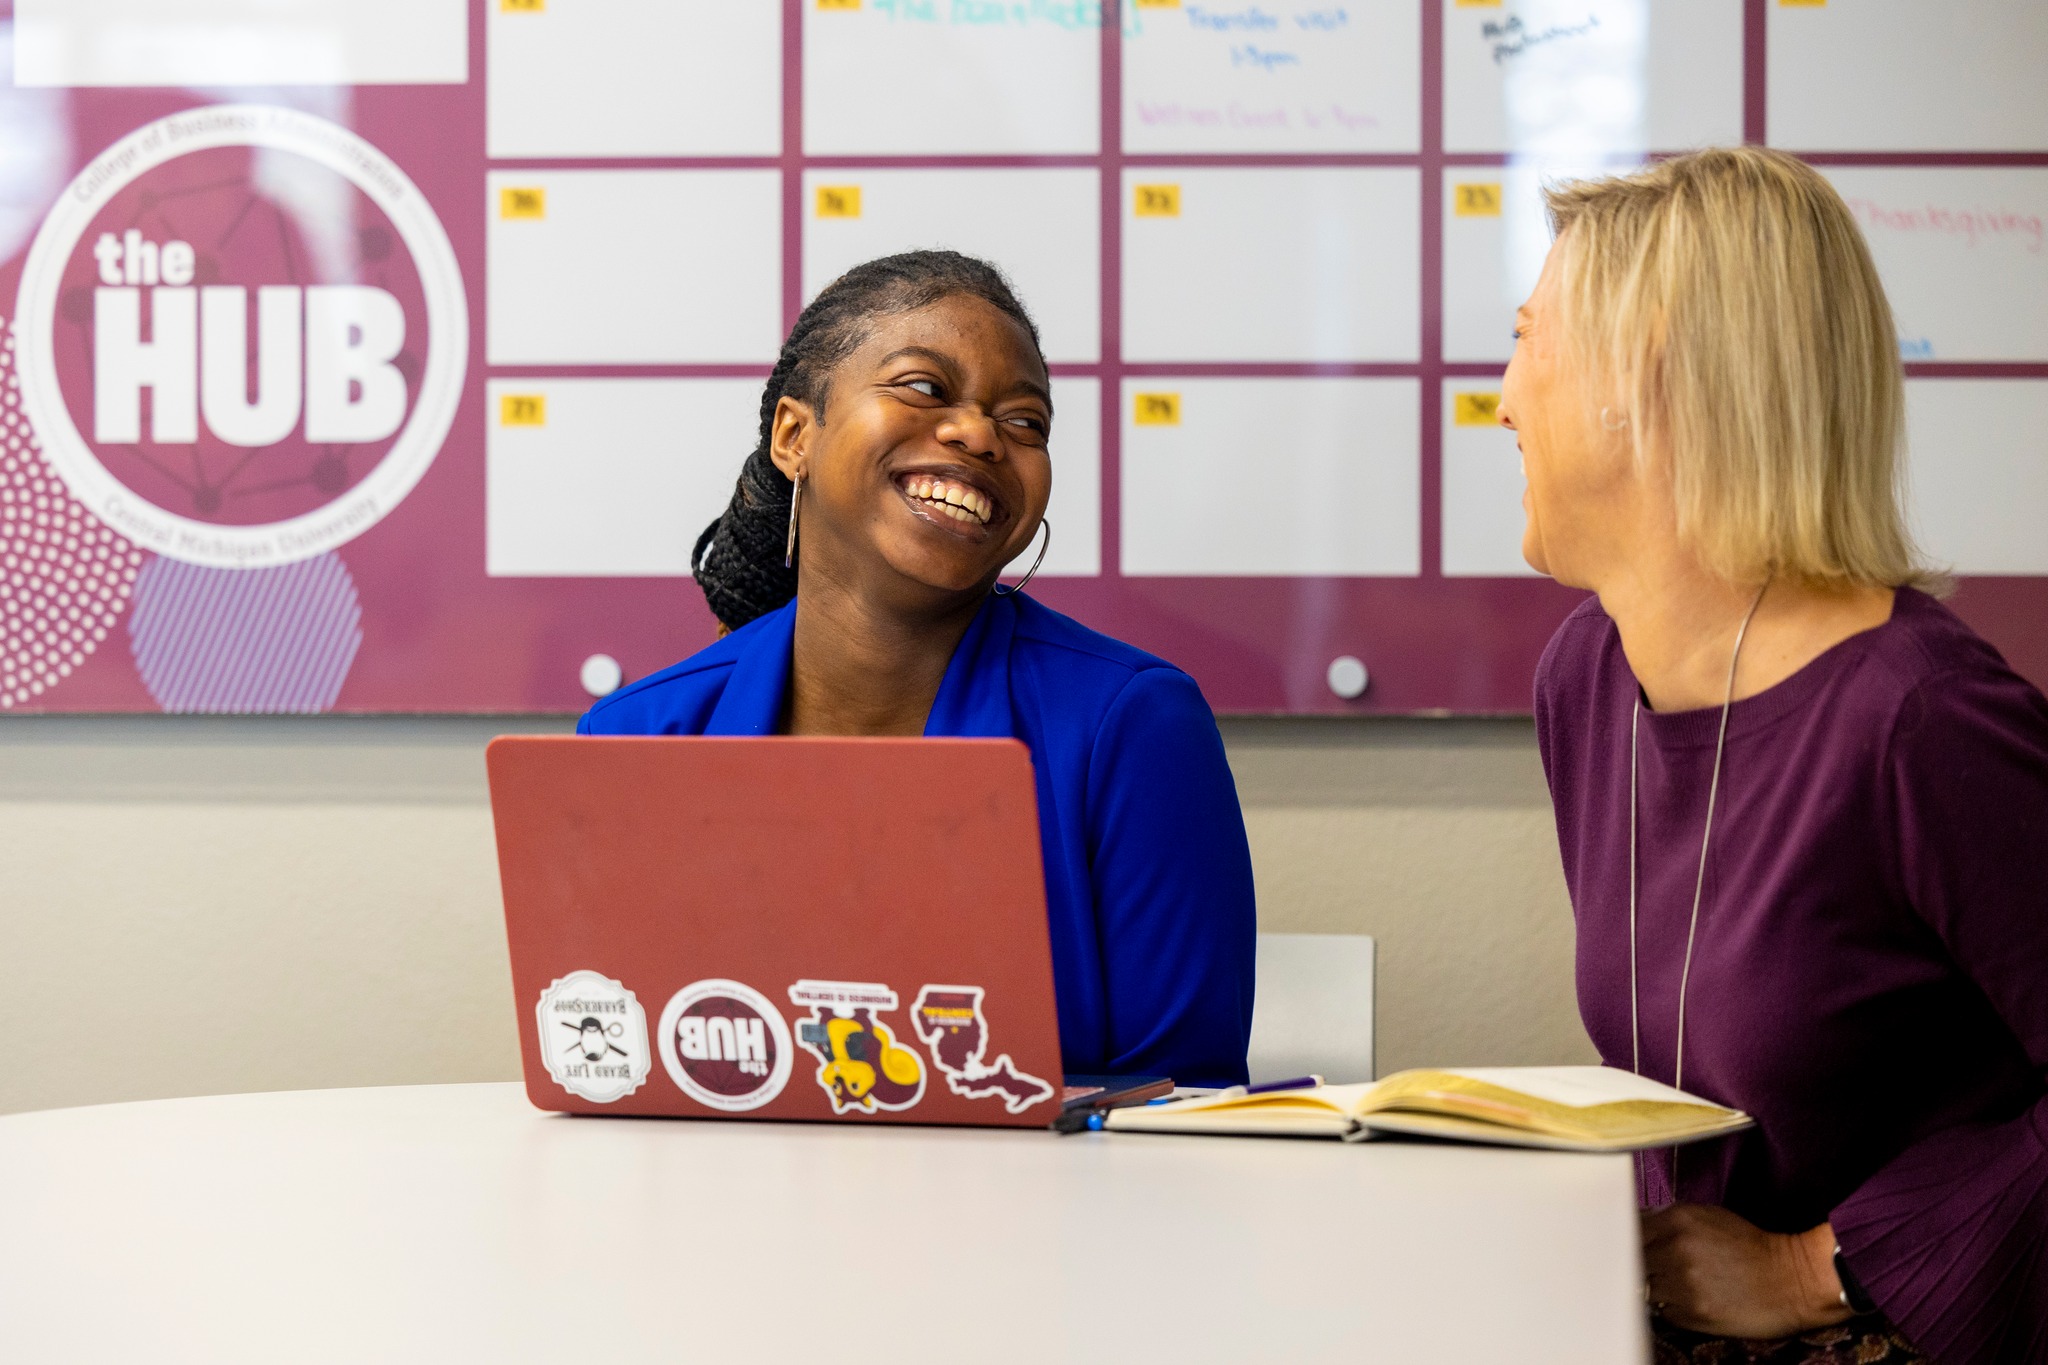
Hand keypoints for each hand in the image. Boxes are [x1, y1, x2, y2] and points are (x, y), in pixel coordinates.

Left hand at [1642, 1205, 1851, 1338]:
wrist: (1792, 1280)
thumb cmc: (1749, 1246)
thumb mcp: (1706, 1217)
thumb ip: (1666, 1221)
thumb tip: (1631, 1227)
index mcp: (1677, 1220)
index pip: (1625, 1229)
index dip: (1621, 1240)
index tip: (1618, 1245)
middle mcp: (1675, 1248)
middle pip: (1629, 1259)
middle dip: (1634, 1264)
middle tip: (1645, 1268)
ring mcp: (1682, 1282)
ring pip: (1642, 1287)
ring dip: (1650, 1287)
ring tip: (1671, 1284)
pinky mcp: (1691, 1312)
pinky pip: (1661, 1310)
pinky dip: (1666, 1307)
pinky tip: (1685, 1299)